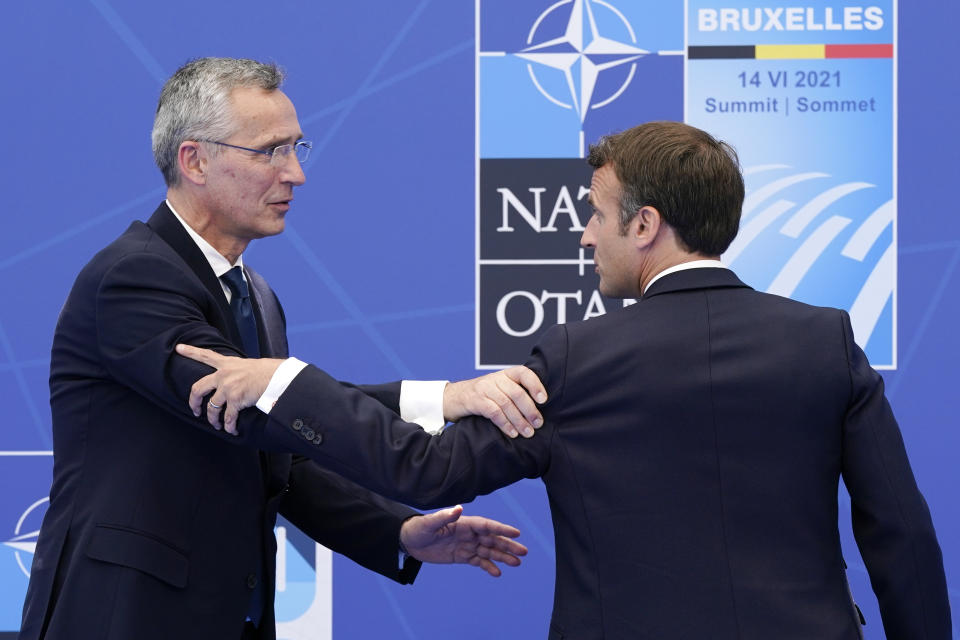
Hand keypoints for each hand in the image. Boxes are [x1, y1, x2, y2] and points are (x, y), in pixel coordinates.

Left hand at [175, 344, 283, 434]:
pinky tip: (231, 430)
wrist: (277, 377)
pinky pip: (228, 417)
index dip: (191, 352)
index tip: (179, 348)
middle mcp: (223, 375)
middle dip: (194, 402)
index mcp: (227, 364)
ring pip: (211, 408)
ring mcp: (227, 388)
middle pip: (198, 388)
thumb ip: (238, 372)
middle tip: (195, 410)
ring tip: (216, 425)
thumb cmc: (268, 371)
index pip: (206, 356)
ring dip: (213, 419)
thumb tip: (239, 381)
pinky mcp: (235, 400)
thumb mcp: (249, 365)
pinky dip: (228, 426)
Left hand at [399, 505, 526, 577]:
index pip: (487, 526)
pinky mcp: (462, 557)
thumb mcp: (429, 523)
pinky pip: (478, 562)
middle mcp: (468, 534)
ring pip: (489, 551)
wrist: (408, 542)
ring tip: (517, 563)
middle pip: (492, 539)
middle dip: (508, 545)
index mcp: (464, 523)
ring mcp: (466, 545)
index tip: (516, 533)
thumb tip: (459, 509)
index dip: (501, 529)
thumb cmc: (418, 528)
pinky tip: (498, 573)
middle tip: (524, 552)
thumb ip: (445, 517)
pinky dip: (488, 567)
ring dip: (502, 557)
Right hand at [443, 366, 546, 437]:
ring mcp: (484, 389)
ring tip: (527, 432)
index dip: (535, 385)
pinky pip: (494, 412)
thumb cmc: (480, 396)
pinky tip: (512, 433)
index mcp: (504, 374)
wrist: (452, 397)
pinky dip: (505, 424)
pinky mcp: (475, 401)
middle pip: (516, 392)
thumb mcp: (497, 389)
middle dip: (529, 410)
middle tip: (538, 424)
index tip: (543, 400)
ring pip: (506, 404)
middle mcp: (495, 379)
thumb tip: (537, 412)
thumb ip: (513, 393)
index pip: (523, 373)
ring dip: (519, 420)